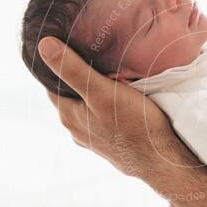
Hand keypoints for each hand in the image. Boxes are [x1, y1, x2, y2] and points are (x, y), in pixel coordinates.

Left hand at [38, 37, 175, 176]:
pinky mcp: (112, 145)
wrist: (162, 160)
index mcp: (67, 115)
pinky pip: (104, 120)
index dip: (58, 64)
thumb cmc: (134, 125)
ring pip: (88, 108)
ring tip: (111, 76)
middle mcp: (76, 130)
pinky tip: (123, 102)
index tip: (69, 46)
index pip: (51, 83)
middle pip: (70, 95)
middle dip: (78, 78)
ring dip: (95, 94)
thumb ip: (72, 69)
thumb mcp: (101, 91)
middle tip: (94, 56)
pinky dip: (108, 107)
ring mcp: (94, 140)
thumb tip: (43, 46)